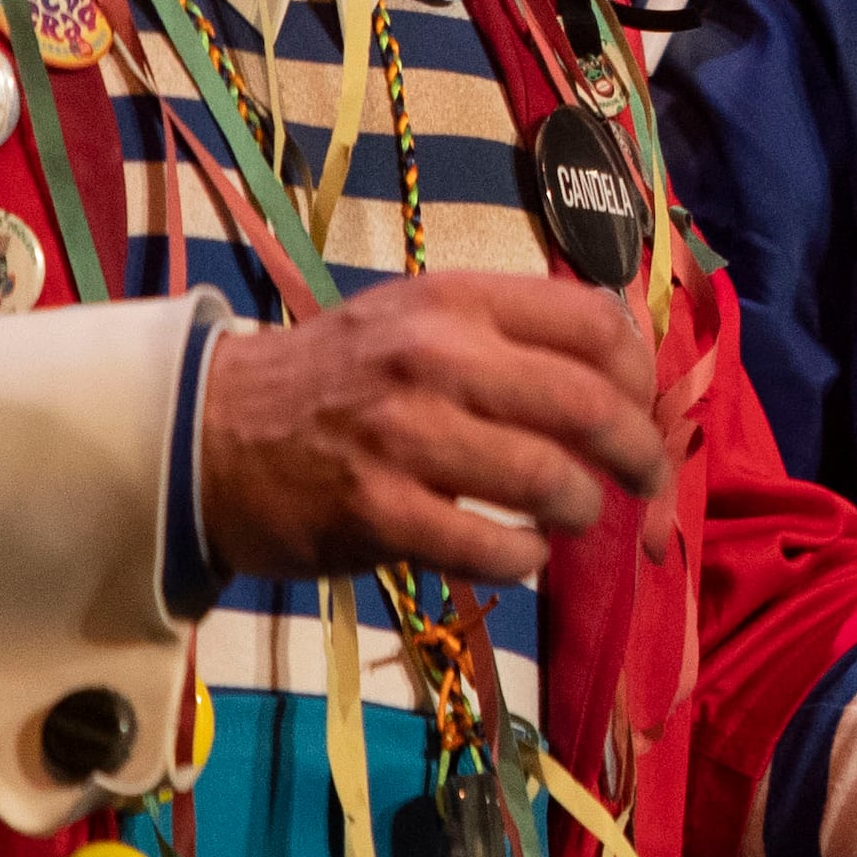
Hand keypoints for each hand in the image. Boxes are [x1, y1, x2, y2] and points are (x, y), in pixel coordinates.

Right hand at [195, 270, 670, 586]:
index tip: (643, 406)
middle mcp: (435, 356)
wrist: (208, 433)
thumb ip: (505, 331)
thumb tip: (618, 368)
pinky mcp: (377, 511)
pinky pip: (490, 547)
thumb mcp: (415, 318)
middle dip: (639, 453)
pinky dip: (524, 558)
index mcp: (455, 299)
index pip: (594, 322)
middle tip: (648, 481)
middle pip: (587, 405)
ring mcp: (404, 435)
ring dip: (580, 508)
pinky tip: (521, 553)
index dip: (640, 372)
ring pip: (547, 479)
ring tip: (573, 516)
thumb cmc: (334, 378)